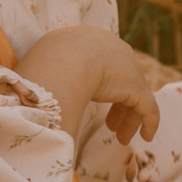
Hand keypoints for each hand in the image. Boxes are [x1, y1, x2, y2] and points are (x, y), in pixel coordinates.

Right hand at [15, 26, 163, 142]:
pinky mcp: (136, 87)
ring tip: (122, 138)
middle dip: (118, 106)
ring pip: (135, 97)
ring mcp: (128, 69)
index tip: (96, 105)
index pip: (103, 66)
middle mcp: (114, 51)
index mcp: (91, 42)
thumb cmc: (46, 63)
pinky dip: (148, 123)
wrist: (63, 58)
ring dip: (129, 119)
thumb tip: (32, 98)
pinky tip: (146, 137)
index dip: (102, 88)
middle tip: (112, 126)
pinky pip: (148, 108)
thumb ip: (49, 77)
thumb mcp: (47, 64)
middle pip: (122, 82)